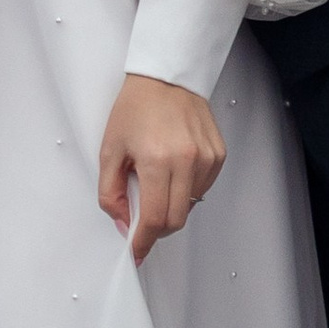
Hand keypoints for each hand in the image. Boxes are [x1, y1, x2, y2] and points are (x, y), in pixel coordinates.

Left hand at [98, 74, 227, 265]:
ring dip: (172, 206)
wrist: (166, 77)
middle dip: (157, 229)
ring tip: (157, 180)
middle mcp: (187, 160)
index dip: (143, 241)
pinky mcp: (218, 154)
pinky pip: (202, 188)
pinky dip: (186, 189)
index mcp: (157, 159)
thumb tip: (123, 222)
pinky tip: (174, 170)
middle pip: (176, 220)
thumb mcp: (110, 150)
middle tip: (142, 221)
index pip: (155, 219)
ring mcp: (207, 158)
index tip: (136, 250)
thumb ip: (110, 192)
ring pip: (190, 205)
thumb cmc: (137, 107)